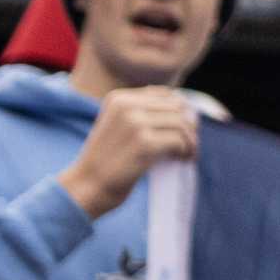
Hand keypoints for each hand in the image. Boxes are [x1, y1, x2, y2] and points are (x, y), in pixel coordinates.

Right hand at [57, 86, 198, 218]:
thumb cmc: (108, 158)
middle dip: (189, 126)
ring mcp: (135, 123)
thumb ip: (142, 111)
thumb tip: (183, 103)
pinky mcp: (144, 143)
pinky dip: (187, 151)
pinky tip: (183, 159)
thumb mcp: (118, 125)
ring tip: (189, 153)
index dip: (181, 111)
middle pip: (177, 108)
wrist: (88, 185)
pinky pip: (180, 141)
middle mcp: (126, 105)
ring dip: (191, 140)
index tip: (184, 129)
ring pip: (182, 124)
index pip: (165, 94)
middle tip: (190, 144)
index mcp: (119, 98)